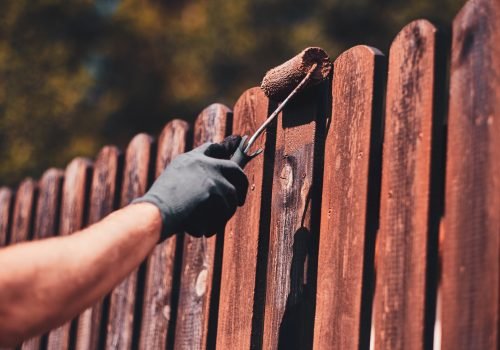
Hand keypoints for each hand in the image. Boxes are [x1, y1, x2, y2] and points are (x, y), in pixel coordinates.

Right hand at [133, 135, 247, 238]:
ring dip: (225, 213)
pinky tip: (204, 229)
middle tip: (240, 200)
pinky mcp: (214, 189)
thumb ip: (191, 182)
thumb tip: (212, 193)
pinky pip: (226, 210)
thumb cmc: (158, 208)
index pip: (211, 148)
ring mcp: (209, 174)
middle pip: (234, 168)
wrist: (154, 213)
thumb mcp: (173, 186)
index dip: (225, 150)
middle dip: (242, 184)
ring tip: (211, 225)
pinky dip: (217, 224)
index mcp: (188, 160)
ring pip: (232, 195)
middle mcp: (201, 162)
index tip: (235, 149)